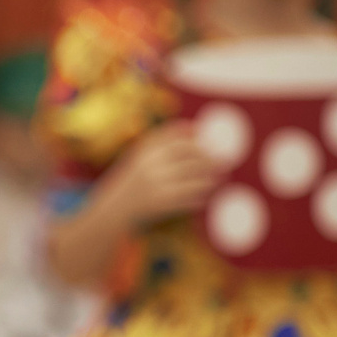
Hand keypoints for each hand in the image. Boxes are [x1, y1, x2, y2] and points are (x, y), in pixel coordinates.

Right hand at [101, 121, 221, 226]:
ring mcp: (157, 185)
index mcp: (145, 152)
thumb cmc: (131, 180)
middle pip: (192, 158)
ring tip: (220, 178)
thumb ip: (163, 140)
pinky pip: (191, 199)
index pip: (179, 141)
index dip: (199, 142)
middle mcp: (151, 166)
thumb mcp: (140, 156)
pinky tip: (205, 196)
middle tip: (223, 162)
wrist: (112, 209)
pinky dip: (202, 197)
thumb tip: (194, 127)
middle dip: (211, 160)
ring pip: (197, 180)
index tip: (211, 145)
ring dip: (212, 179)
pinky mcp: (162, 204)